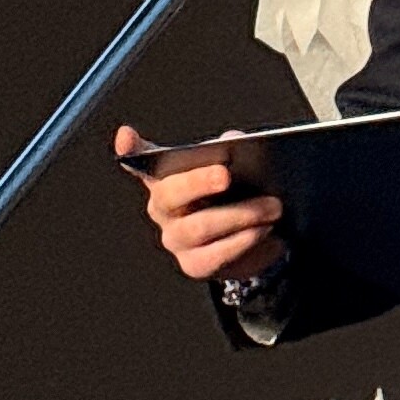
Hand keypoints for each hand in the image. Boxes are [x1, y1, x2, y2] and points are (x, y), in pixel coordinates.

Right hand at [117, 123, 283, 284]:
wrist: (250, 237)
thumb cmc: (234, 193)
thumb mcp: (234, 165)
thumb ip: (230, 148)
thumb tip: (233, 140)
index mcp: (165, 177)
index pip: (140, 161)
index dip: (131, 149)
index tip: (127, 135)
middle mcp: (162, 209)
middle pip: (170, 194)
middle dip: (199, 182)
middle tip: (227, 174)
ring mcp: (176, 239)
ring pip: (198, 228)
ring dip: (238, 216)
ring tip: (272, 207)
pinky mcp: (195, 265)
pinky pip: (216, 256)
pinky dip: (243, 243)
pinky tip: (265, 231)